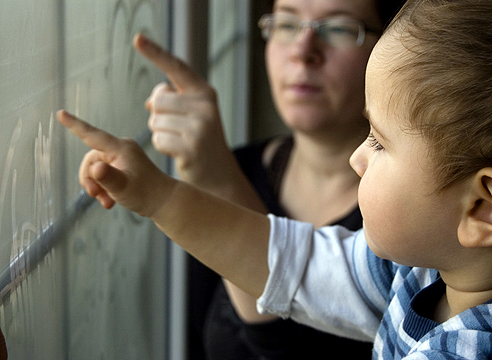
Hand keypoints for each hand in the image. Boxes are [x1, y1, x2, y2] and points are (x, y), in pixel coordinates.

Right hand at [57, 110, 173, 217]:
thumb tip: (96, 168)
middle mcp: (121, 149)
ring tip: (107, 201)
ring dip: (96, 187)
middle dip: (89, 179)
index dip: (75, 125)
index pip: (93, 135)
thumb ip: (108, 177)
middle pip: (91, 159)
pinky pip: (103, 174)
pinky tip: (110, 200)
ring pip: (95, 169)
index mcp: (121, 148)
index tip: (61, 113)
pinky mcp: (123, 167)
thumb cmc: (146, 193)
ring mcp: (122, 158)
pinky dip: (103, 188)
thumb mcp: (124, 187)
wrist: (164, 202)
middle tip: (95, 195)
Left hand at [133, 33, 235, 189]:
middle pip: (158, 100)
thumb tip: (151, 100)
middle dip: (158, 115)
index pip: (176, 68)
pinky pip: (158, 139)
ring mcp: (200, 127)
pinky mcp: (191, 148)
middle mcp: (205, 106)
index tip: (137, 38)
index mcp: (205, 93)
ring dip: (159, 132)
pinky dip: (162, 147)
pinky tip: (178, 152)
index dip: (156, 53)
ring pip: (155, 121)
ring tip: (179, 141)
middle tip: (175, 129)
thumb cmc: (201, 141)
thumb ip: (175, 101)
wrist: (219, 174)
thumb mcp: (194, 115)